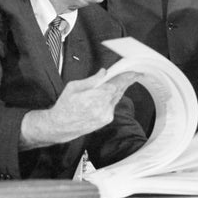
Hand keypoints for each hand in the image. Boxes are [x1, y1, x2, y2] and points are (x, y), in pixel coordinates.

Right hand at [20, 69, 141, 148]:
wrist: (61, 125)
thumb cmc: (65, 105)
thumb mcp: (73, 87)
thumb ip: (91, 80)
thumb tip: (104, 72)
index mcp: (92, 97)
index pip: (115, 85)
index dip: (124, 78)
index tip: (131, 72)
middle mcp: (101, 108)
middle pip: (119, 91)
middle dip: (127, 81)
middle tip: (136, 74)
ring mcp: (105, 115)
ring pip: (117, 98)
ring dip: (121, 88)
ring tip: (127, 79)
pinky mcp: (106, 120)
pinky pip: (113, 105)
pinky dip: (113, 97)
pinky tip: (113, 92)